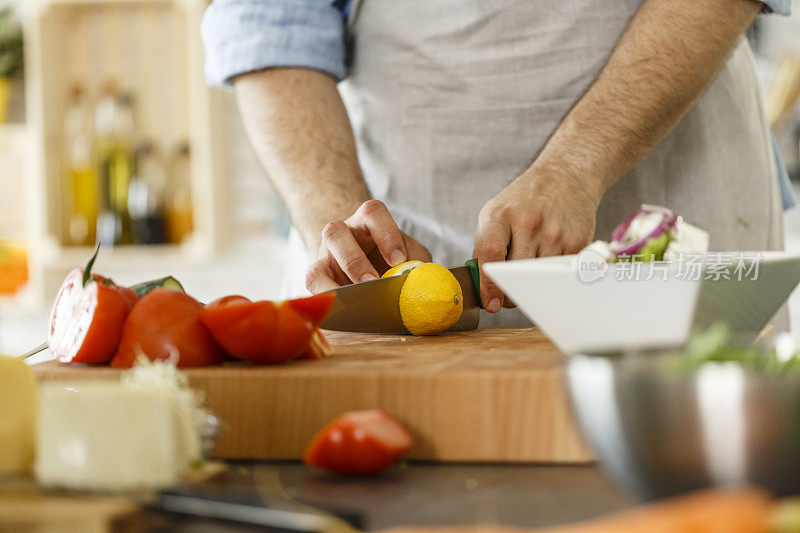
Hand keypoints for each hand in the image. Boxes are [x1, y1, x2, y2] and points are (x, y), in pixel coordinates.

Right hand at [305, 200, 431, 292]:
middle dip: (355, 262)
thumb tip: (421, 279)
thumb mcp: (409, 252)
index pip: (372, 212)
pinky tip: (345, 310)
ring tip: (358, 300)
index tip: (398, 260)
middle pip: (335, 233)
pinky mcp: (317, 277)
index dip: (385, 234)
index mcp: (366, 220)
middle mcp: (341, 233)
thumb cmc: (390, 255)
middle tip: (374, 283)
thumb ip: (416, 261)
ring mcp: (324, 256)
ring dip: (333, 295)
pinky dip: (328, 299)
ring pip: (317, 266)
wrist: (367, 261)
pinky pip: (313, 288)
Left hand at [474, 167, 600, 311]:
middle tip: (508, 294)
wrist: (566, 176)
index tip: (491, 304)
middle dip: (510, 292)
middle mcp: (529, 223)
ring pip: (538, 279)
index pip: (491, 253)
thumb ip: (485, 247)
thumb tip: (482, 288)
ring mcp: (555, 233)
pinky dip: (552, 277)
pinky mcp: (576, 242)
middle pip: (516, 274)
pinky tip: (548, 263)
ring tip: (529, 273)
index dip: (489, 284)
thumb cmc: (524, 200)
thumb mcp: (495, 213)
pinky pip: (559, 274)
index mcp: (501, 216)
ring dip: (532, 286)